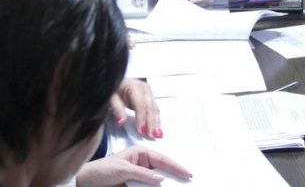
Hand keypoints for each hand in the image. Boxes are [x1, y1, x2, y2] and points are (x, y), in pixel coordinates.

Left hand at [76, 146, 191, 186]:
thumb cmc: (101, 171)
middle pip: (162, 169)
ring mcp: (139, 175)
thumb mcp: (123, 170)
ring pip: (156, 180)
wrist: (84, 183)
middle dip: (174, 175)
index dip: (176, 166)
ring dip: (165, 184)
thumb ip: (143, 174)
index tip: (187, 173)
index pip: (162, 159)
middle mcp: (142, 163)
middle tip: (187, 180)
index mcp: (140, 153)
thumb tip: (161, 179)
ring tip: (178, 185)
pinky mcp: (134, 185)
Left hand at [110, 79, 160, 138]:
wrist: (115, 81)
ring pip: (155, 108)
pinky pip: (154, 109)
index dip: (142, 118)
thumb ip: (117, 109)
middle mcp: (145, 89)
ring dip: (156, 122)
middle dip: (152, 122)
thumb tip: (121, 122)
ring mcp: (148, 93)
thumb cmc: (113, 89)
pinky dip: (155, 119)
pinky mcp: (149, 97)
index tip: (142, 131)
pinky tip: (157, 128)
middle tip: (153, 136)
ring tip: (158, 135)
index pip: (141, 105)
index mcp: (135, 87)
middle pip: (150, 107)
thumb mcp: (110, 98)